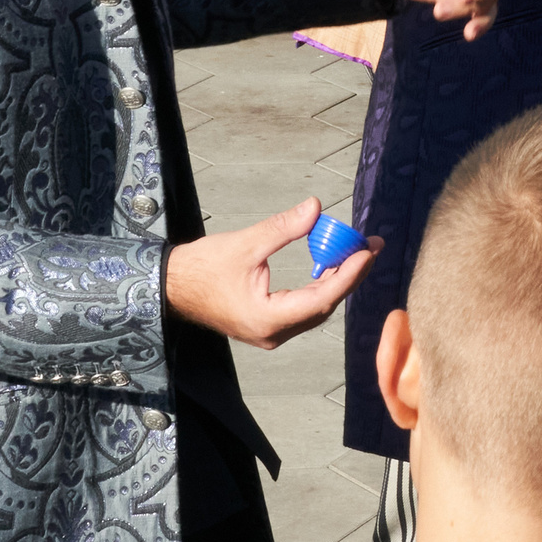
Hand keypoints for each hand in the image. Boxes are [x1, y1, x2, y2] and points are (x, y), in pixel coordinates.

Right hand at [167, 196, 375, 350]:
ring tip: (357, 252)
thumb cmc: (202, 267)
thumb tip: (316, 207)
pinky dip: (320, 287)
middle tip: (371, 247)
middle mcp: (272, 333)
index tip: (367, 251)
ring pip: (316, 309)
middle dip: (350, 275)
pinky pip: (303, 309)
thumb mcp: (245, 243)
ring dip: (337, 281)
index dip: (349, 275)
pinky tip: (332, 266)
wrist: (171, 287)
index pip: (321, 299)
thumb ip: (284, 228)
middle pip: (324, 306)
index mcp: (267, 319)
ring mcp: (270, 333)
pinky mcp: (267, 326)